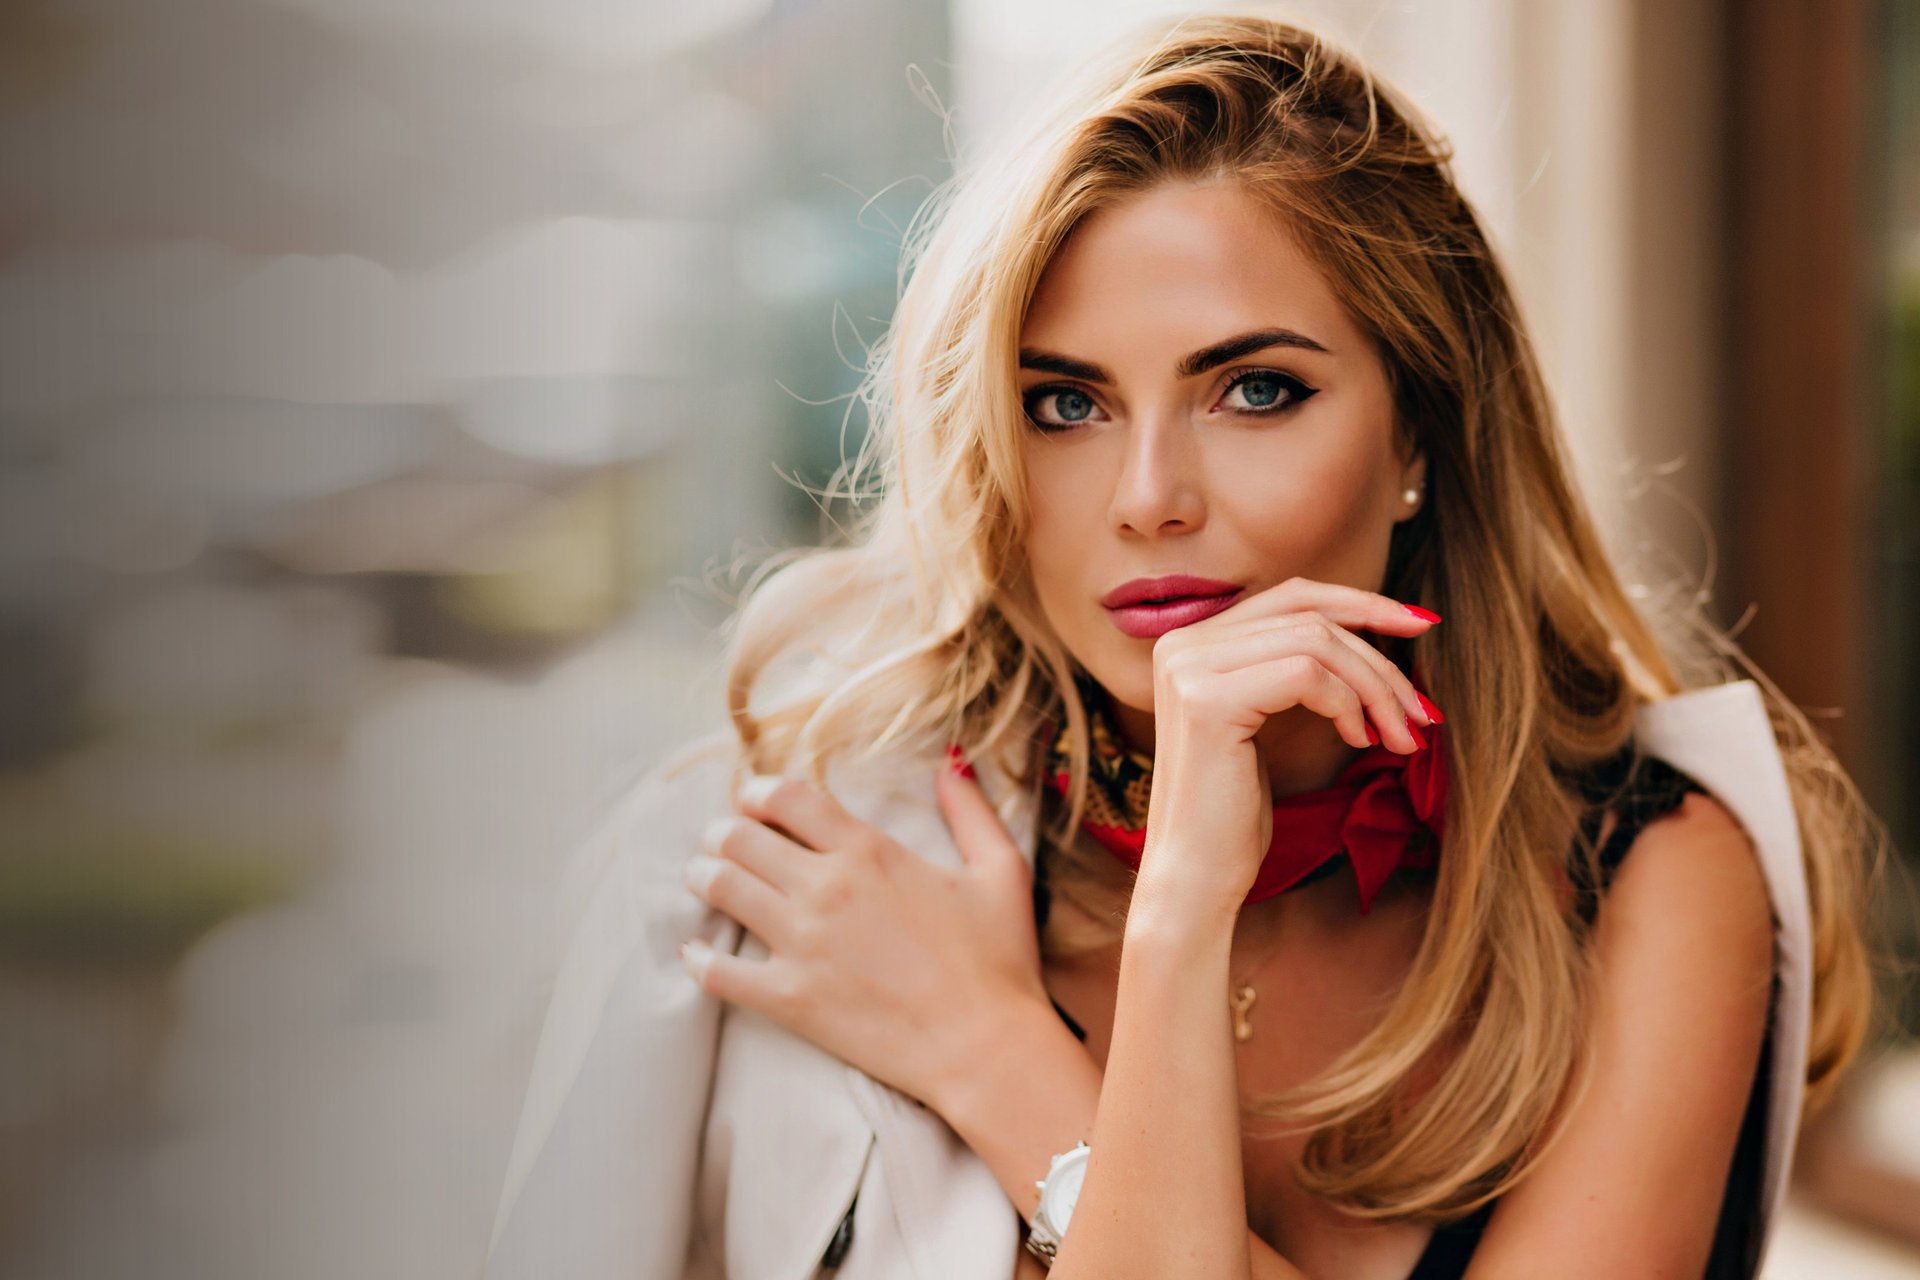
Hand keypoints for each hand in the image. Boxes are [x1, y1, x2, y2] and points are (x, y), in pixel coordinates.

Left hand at [678, 757, 1049, 1112]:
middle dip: (722, 832)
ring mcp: (802, 944)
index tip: (751, 798)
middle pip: (740, 838)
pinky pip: (719, 973)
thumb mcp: (1000, 870)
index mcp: (868, 851)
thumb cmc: (999, 960)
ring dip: (703, 876)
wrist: (986, 1047)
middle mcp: (825, 888)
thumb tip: (951, 760)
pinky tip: (694, 952)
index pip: (786, 799)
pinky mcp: (789, 998)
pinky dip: (699, 958)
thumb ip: (971, 810)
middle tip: (720, 839)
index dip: (758, 792)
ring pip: (722, 889)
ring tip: (701, 877)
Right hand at [1134, 576, 1440, 916]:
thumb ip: (1292, 667)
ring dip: (1375, 688)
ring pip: (1316, 643)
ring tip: (1401, 736)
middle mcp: (1181, 644)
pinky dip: (1348, 705)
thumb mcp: (1267, 722)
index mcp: (1191, 642)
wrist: (1195, 877)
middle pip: (1310, 617)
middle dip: (1379, 658)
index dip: (1361, 603)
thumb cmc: (1234, 811)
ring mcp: (1189, 668)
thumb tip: (1376, 623)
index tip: (1420, 624)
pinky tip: (1360, 742)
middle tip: (1421, 711)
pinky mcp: (1208, 701)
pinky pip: (1307, 676)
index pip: (1292, 596)